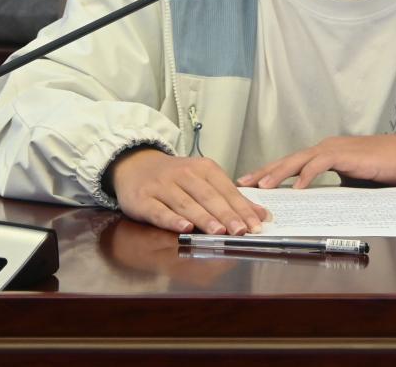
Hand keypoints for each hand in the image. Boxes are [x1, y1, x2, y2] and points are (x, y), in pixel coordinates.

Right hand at [110, 148, 268, 235]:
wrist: (134, 164)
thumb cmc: (176, 177)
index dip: (241, 208)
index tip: (256, 224)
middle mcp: (184, 175)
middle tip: (241, 231)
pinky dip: (172, 220)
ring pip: (186, 204)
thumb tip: (261, 215)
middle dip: (226, 214)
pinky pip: (159, 211)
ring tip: (220, 231)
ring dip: (204, 218)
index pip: (226, 190)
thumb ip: (230, 198)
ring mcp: (162, 186)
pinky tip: (184, 228)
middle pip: (208, 197)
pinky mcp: (143, 199)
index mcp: (203, 168)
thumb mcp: (204, 179)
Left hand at [236, 133, 395, 189]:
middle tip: (244, 183)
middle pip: (288, 160)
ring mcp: (333, 149)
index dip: (271, 173)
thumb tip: (316, 202)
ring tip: (263, 186)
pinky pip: (320, 164)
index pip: (292, 164)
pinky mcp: (344, 154)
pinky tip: (297, 187)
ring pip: (298, 160)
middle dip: (265, 172)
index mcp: (324, 154)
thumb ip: (332, 187)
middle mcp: (324, 148)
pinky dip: (307, 175)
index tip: (253, 184)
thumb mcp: (351, 181)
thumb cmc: (381, 168)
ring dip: (279, 173)